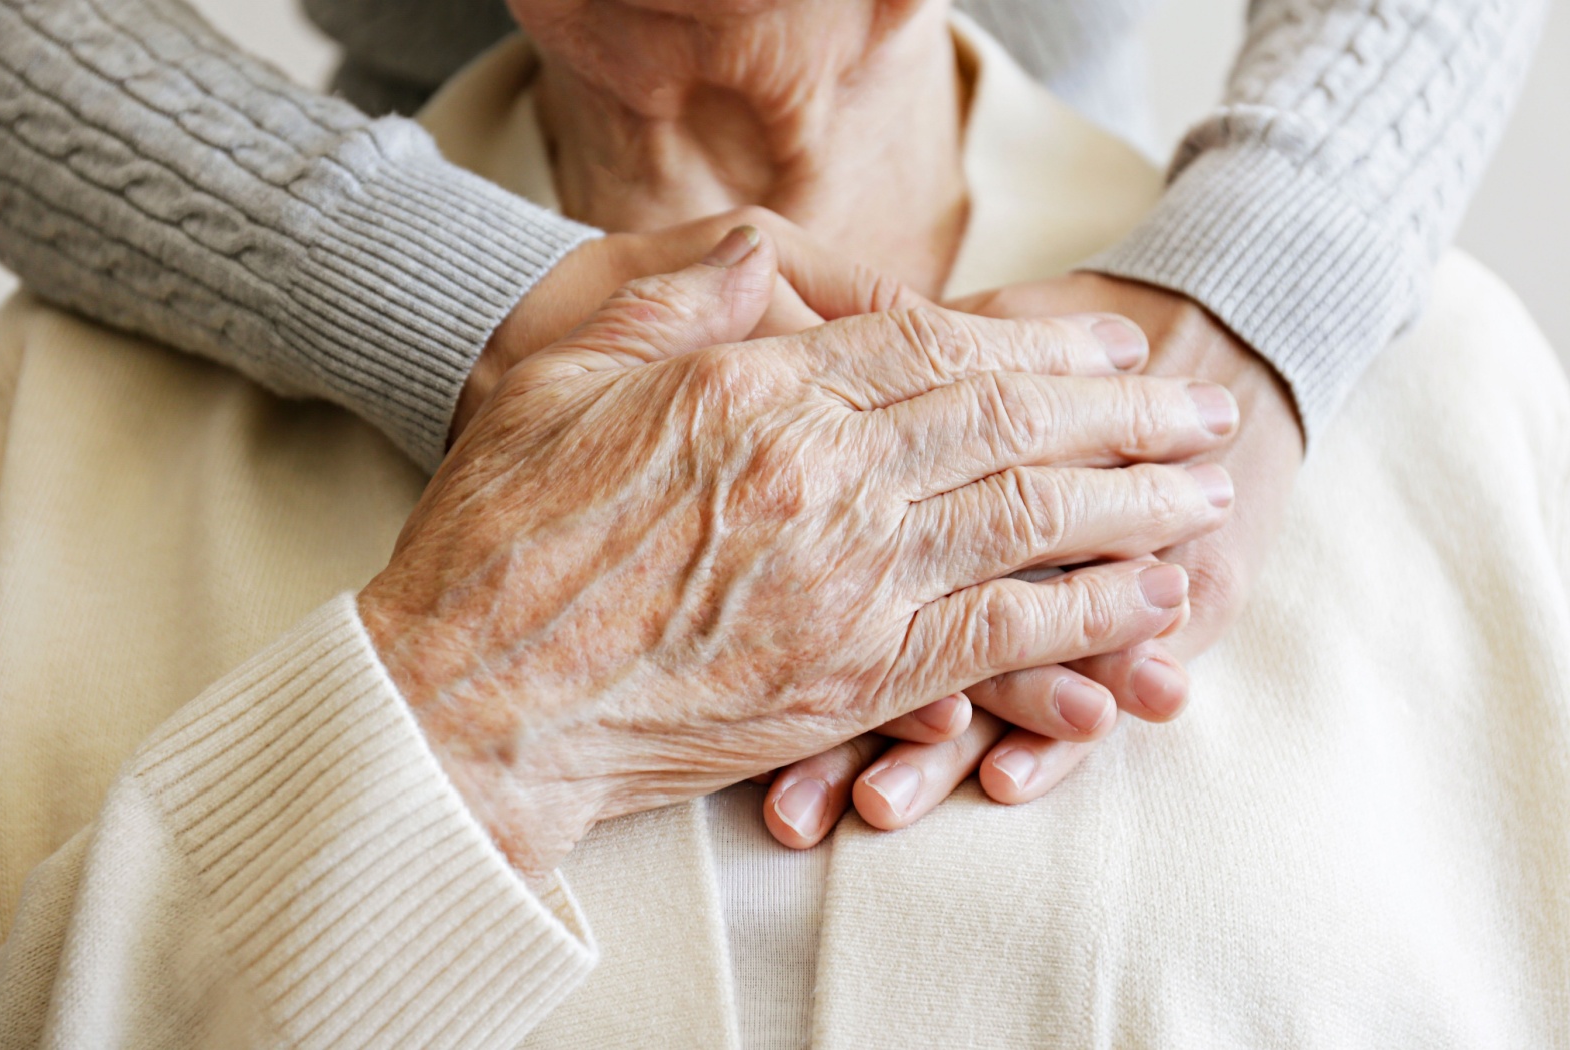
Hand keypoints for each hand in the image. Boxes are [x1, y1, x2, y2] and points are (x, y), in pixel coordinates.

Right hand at [360, 230, 1238, 877]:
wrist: (469, 700)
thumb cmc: (497, 532)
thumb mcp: (560, 366)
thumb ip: (679, 301)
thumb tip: (776, 269)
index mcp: (757, 384)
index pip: (938, 345)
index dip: (1041, 346)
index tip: (1109, 348)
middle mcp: (822, 471)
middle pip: (1010, 423)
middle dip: (1124, 413)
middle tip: (1200, 406)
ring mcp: (846, 577)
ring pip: (1030, 520)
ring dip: (1135, 503)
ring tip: (1209, 493)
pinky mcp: (851, 677)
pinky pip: (1000, 635)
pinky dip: (1086, 616)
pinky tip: (1150, 605)